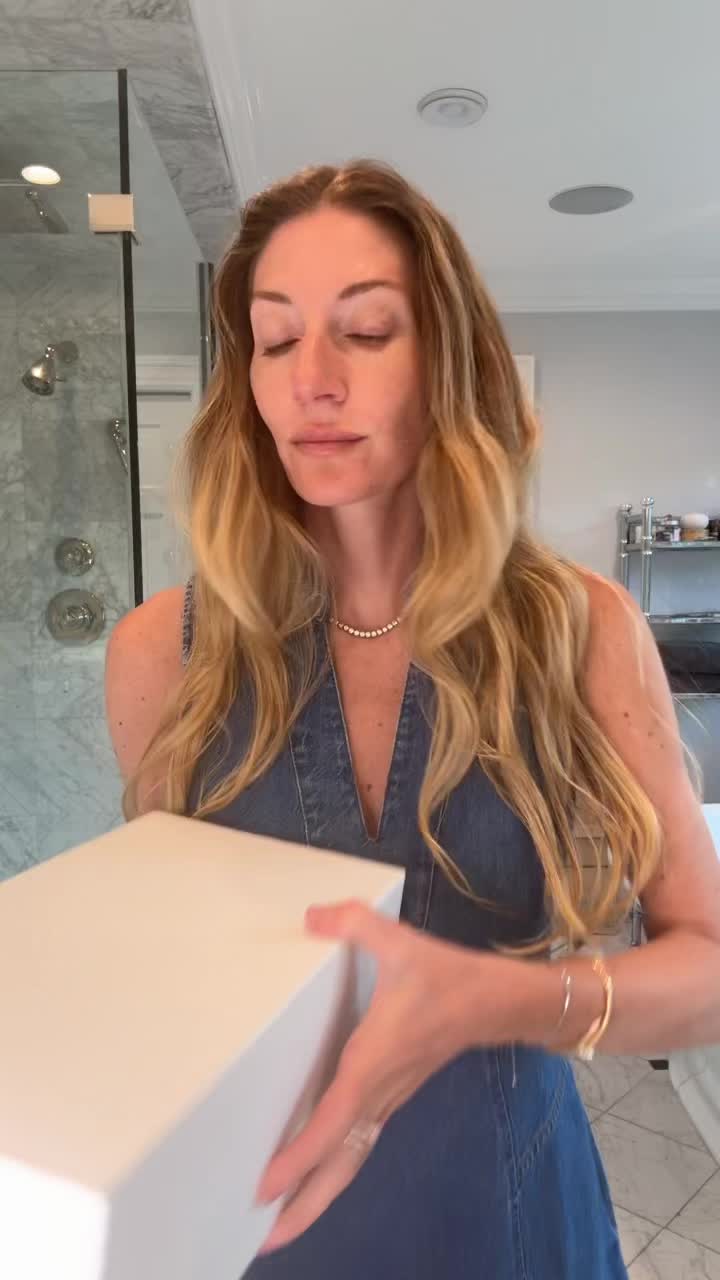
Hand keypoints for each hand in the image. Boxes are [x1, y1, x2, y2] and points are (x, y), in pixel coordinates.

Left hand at [255, 899, 493, 1253]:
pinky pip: (356, 1146)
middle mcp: (377, 1093)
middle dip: (303, 1208)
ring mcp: (386, 1101)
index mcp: (373, 1064)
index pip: (333, 1123)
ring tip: (274, 1227)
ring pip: (349, 1162)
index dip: (300, 1158)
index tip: (265, 1189)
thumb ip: (353, 924)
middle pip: (339, 1167)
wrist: (497, 1003)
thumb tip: (311, 915)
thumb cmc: (447, 978)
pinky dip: (330, 1170)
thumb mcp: (399, 942)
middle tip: (260, 1242)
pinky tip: (308, 1178)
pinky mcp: (390, 1098)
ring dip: (314, 1197)